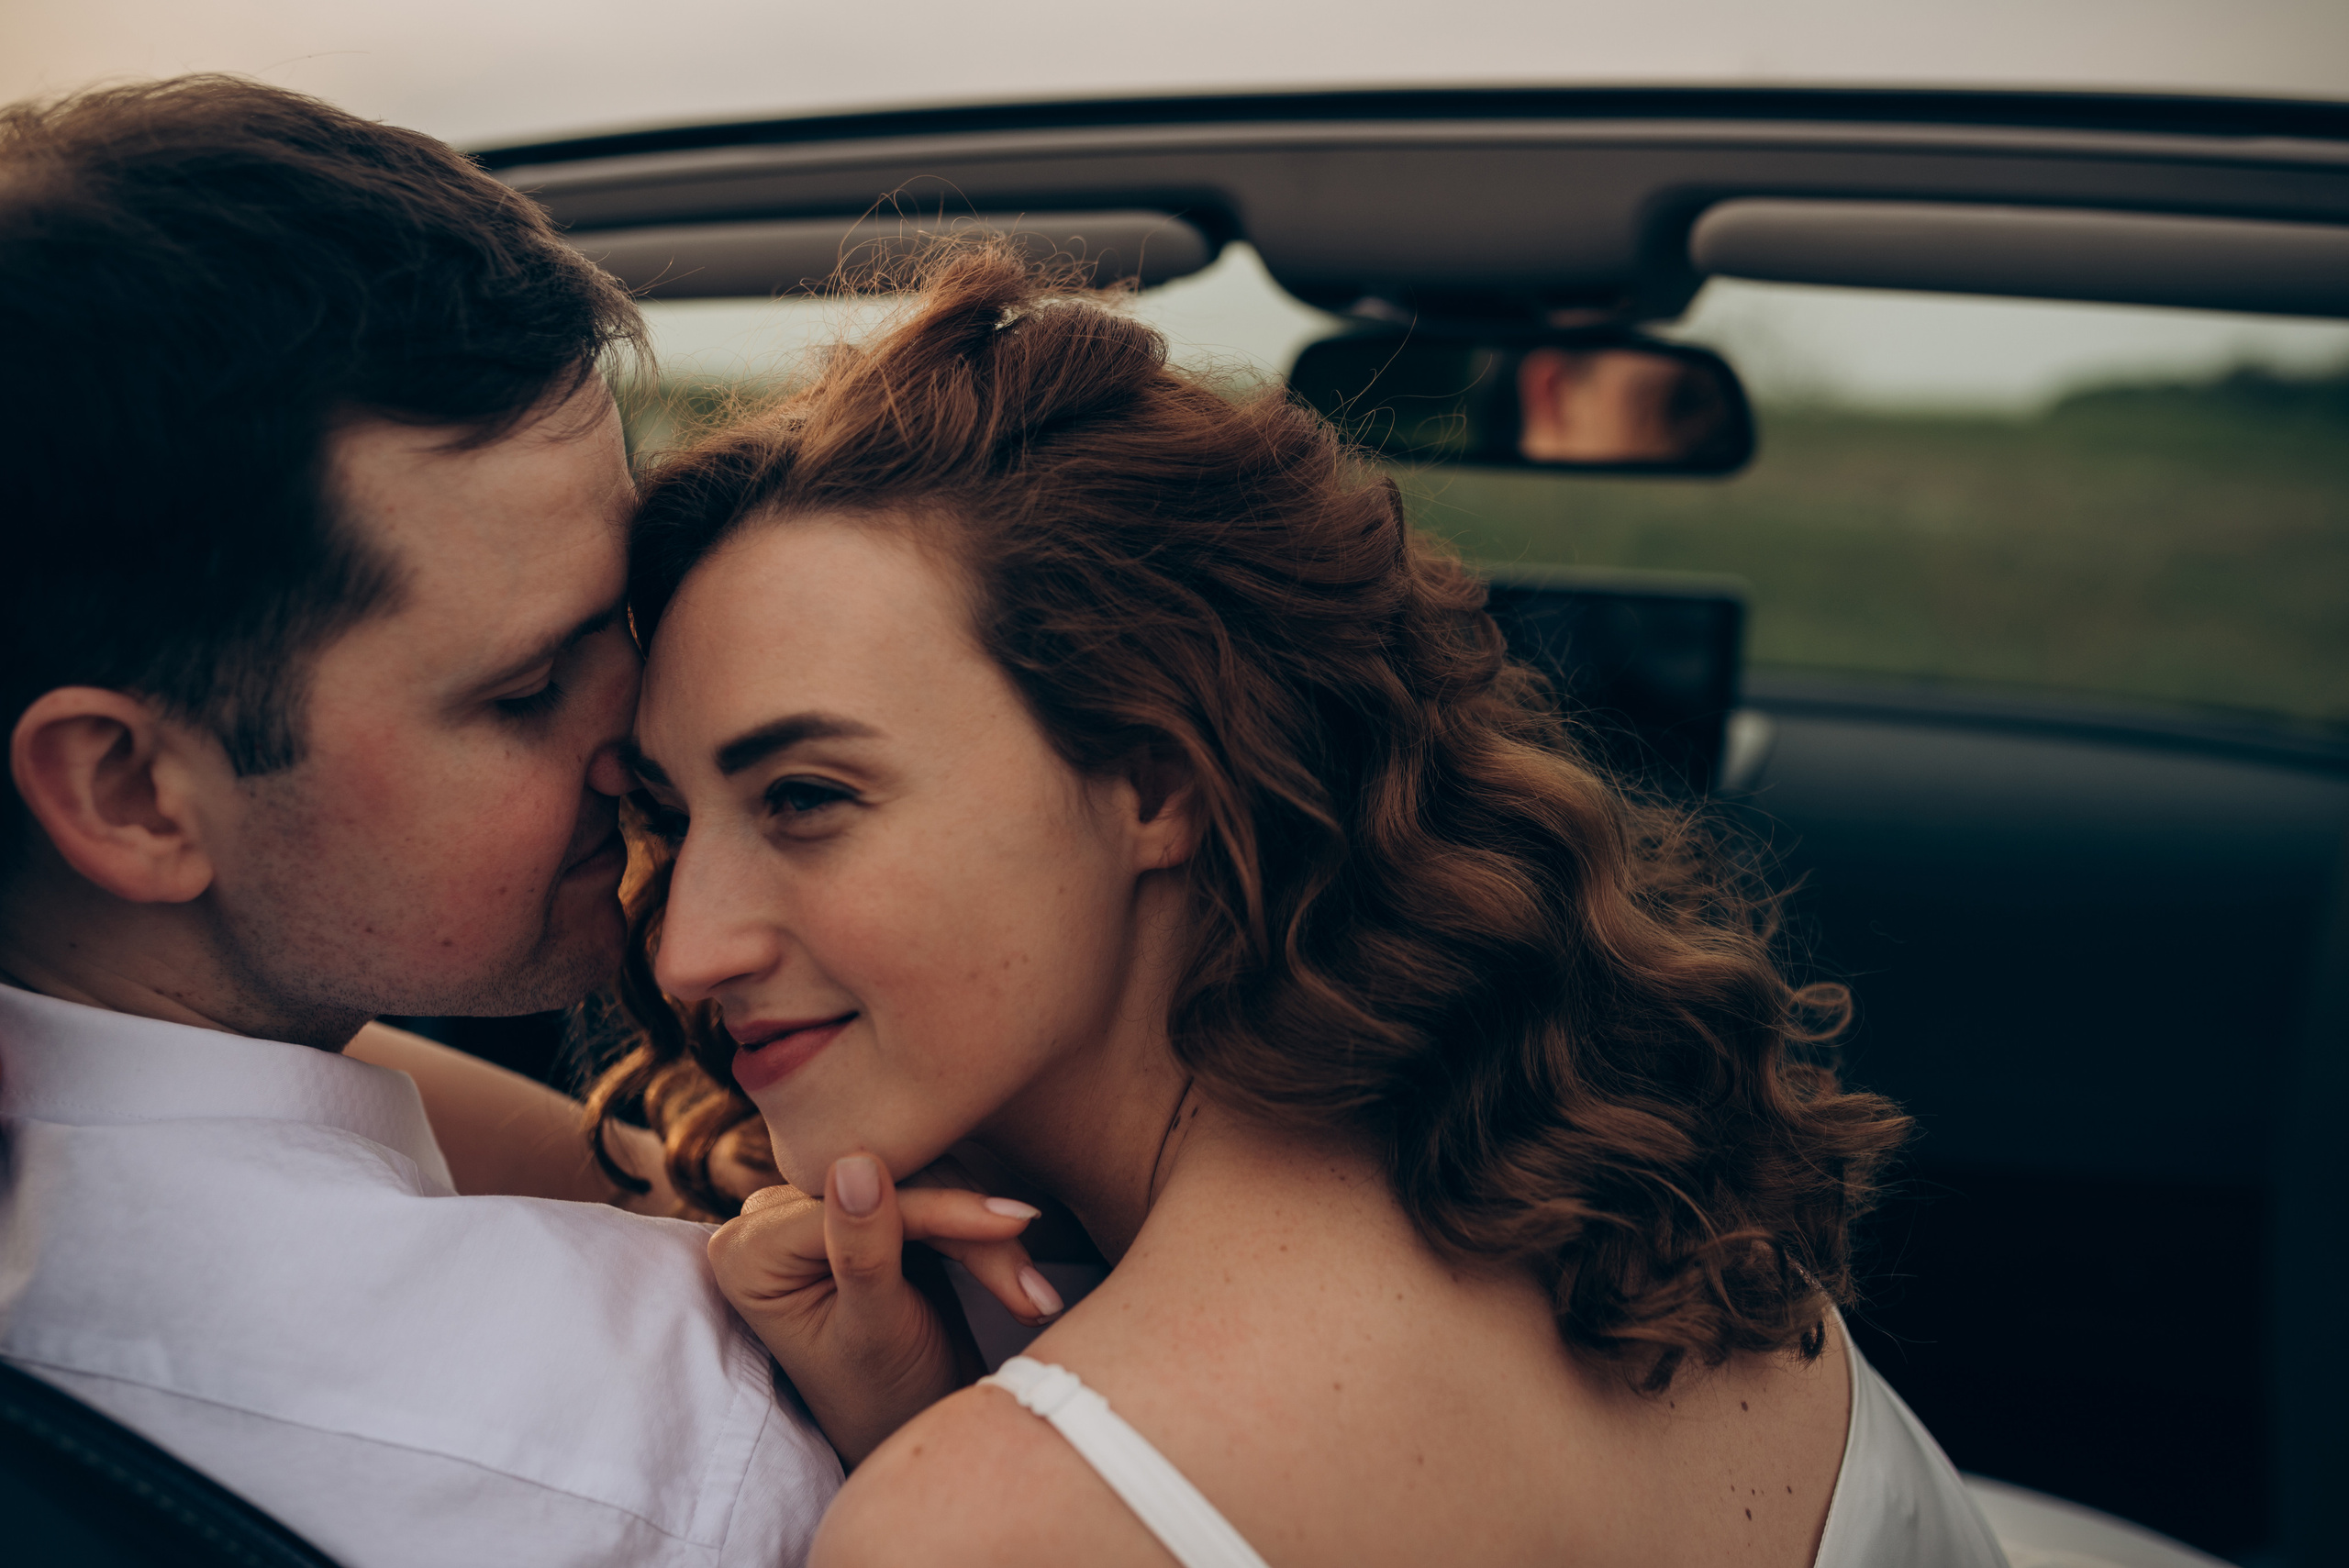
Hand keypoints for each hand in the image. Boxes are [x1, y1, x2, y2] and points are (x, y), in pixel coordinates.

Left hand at [708, 1151, 1063, 1464]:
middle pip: (891, 1185)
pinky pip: (934, 1194)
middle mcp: (770, 1222)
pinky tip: (1020, 1279)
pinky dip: (979, 1236)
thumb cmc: (880, 1403)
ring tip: (1033, 1298)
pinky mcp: (868, 1210)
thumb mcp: (872, 1332)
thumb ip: (862, 1251)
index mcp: (747, 1253)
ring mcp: (821, 1211)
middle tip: (1032, 1288)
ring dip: (985, 1239)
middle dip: (969, 1233)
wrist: (911, 1430)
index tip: (1012, 1223)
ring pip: (924, 1184)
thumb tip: (855, 1161)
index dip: (937, 1210)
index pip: (852, 1202)